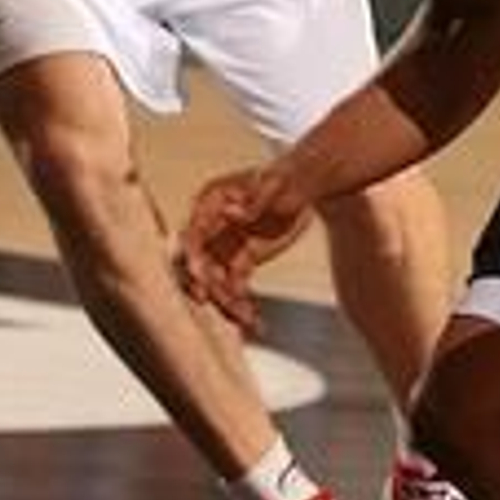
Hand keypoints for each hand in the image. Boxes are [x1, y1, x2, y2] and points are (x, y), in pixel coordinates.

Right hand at [178, 163, 312, 334]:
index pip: (193, 234)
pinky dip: (241, 304)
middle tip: (226, 304)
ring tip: (247, 320)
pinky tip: (254, 321)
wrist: (306, 188)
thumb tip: (229, 213)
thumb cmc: (288, 179)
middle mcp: (211, 227)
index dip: (195, 258)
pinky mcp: (240, 260)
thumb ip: (254, 201)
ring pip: (215, 280)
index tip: (203, 278)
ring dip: (228, 302)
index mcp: (211, 202)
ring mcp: (224, 246)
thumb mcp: (275, 185)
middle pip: (199, 263)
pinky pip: (234, 286)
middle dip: (209, 287)